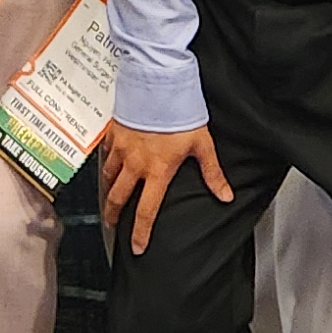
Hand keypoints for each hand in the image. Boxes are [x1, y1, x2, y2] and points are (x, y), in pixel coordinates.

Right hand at [97, 121, 229, 254]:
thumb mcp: (201, 145)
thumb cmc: (180, 112)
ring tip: (109, 195)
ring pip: (109, 177)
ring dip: (109, 189)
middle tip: (112, 224)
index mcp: (157, 171)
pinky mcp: (113, 134)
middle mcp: (135, 164)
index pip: (146, 211)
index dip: (140, 233)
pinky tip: (109, 164)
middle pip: (118, 198)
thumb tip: (225, 195)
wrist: (157, 84)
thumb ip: (212, 173)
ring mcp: (121, 149)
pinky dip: (107, 163)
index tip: (137, 247)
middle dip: (113, 215)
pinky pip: (106, 154)